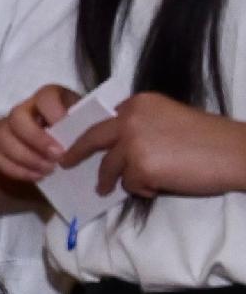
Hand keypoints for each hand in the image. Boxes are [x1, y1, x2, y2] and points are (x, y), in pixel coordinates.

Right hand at [0, 83, 80, 191]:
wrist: (59, 146)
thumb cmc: (78, 131)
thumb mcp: (87, 121)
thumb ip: (88, 123)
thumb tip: (102, 130)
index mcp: (48, 98)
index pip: (44, 96)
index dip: (52, 110)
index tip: (65, 125)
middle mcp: (24, 110)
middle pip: (16, 117)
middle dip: (36, 138)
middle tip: (57, 155)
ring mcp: (8, 130)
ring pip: (4, 139)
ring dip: (27, 157)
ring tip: (49, 170)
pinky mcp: (1, 151)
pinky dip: (18, 170)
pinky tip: (38, 177)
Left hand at [61, 88, 245, 201]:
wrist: (234, 152)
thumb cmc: (208, 139)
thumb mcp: (169, 119)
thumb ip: (142, 126)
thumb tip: (117, 145)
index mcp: (139, 103)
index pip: (106, 119)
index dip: (92, 134)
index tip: (78, 143)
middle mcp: (130, 118)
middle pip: (92, 138)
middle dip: (75, 152)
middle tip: (65, 163)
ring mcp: (133, 142)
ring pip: (109, 166)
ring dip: (111, 180)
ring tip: (107, 190)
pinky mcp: (139, 167)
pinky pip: (128, 184)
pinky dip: (140, 189)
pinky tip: (157, 187)